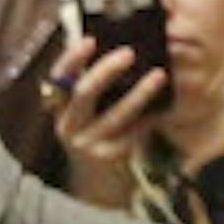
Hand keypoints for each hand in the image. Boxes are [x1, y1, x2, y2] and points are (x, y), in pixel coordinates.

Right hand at [45, 36, 167, 206]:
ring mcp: (89, 144)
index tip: (90, 40)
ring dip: (140, 93)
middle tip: (130, 52)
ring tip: (160, 75)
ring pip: (117, 114)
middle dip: (107, 70)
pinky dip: (150, 117)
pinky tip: (164, 107)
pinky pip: (135, 132)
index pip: (59, 78)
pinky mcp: (111, 158)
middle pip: (85, 93)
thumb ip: (95, 88)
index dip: (72, 58)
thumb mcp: (87, 113)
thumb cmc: (97, 134)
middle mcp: (69, 126)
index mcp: (60, 108)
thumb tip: (121, 50)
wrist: (98, 183)